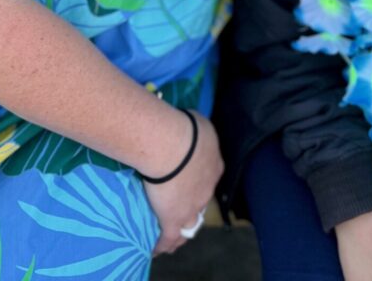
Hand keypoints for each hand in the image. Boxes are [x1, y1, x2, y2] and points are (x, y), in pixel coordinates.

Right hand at [143, 111, 223, 254]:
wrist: (173, 146)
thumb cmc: (186, 130)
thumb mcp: (198, 123)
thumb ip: (196, 130)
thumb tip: (191, 128)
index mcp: (214, 166)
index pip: (209, 178)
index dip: (200, 180)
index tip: (191, 179)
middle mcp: (207, 190)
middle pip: (201, 202)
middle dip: (193, 206)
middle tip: (182, 208)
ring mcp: (191, 207)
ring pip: (190, 225)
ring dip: (182, 231)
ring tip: (174, 236)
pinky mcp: (173, 218)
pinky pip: (169, 237)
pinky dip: (163, 244)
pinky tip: (157, 248)